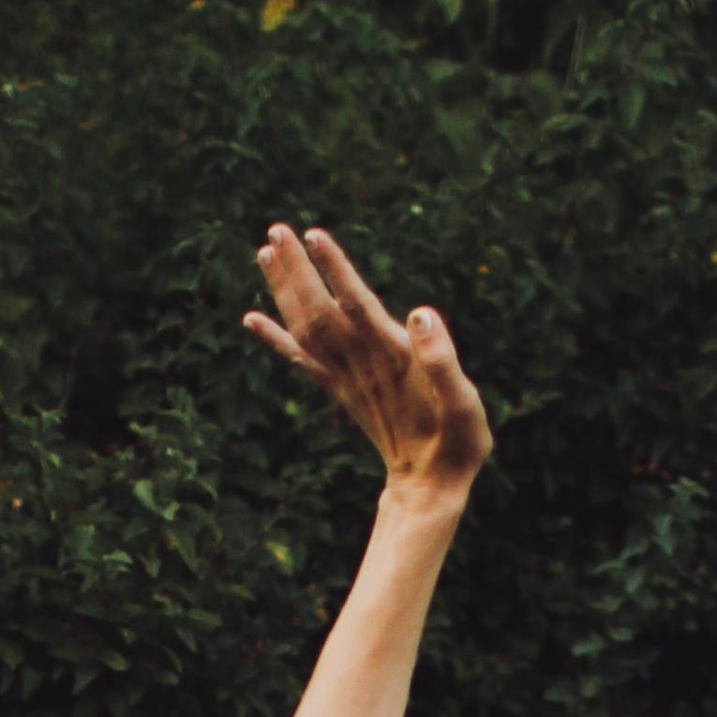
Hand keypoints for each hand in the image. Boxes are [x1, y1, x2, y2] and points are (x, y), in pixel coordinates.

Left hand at [244, 225, 492, 500]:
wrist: (429, 487)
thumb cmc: (457, 443)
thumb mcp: (464, 404)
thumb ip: (443, 361)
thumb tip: (419, 314)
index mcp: (393, 358)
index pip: (358, 306)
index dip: (336, 270)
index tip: (313, 235)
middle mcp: (363, 364)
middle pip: (319, 311)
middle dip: (297, 271)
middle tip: (275, 230)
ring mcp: (347, 378)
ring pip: (305, 328)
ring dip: (283, 290)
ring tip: (265, 251)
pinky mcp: (341, 390)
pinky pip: (302, 360)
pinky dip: (275, 338)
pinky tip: (252, 318)